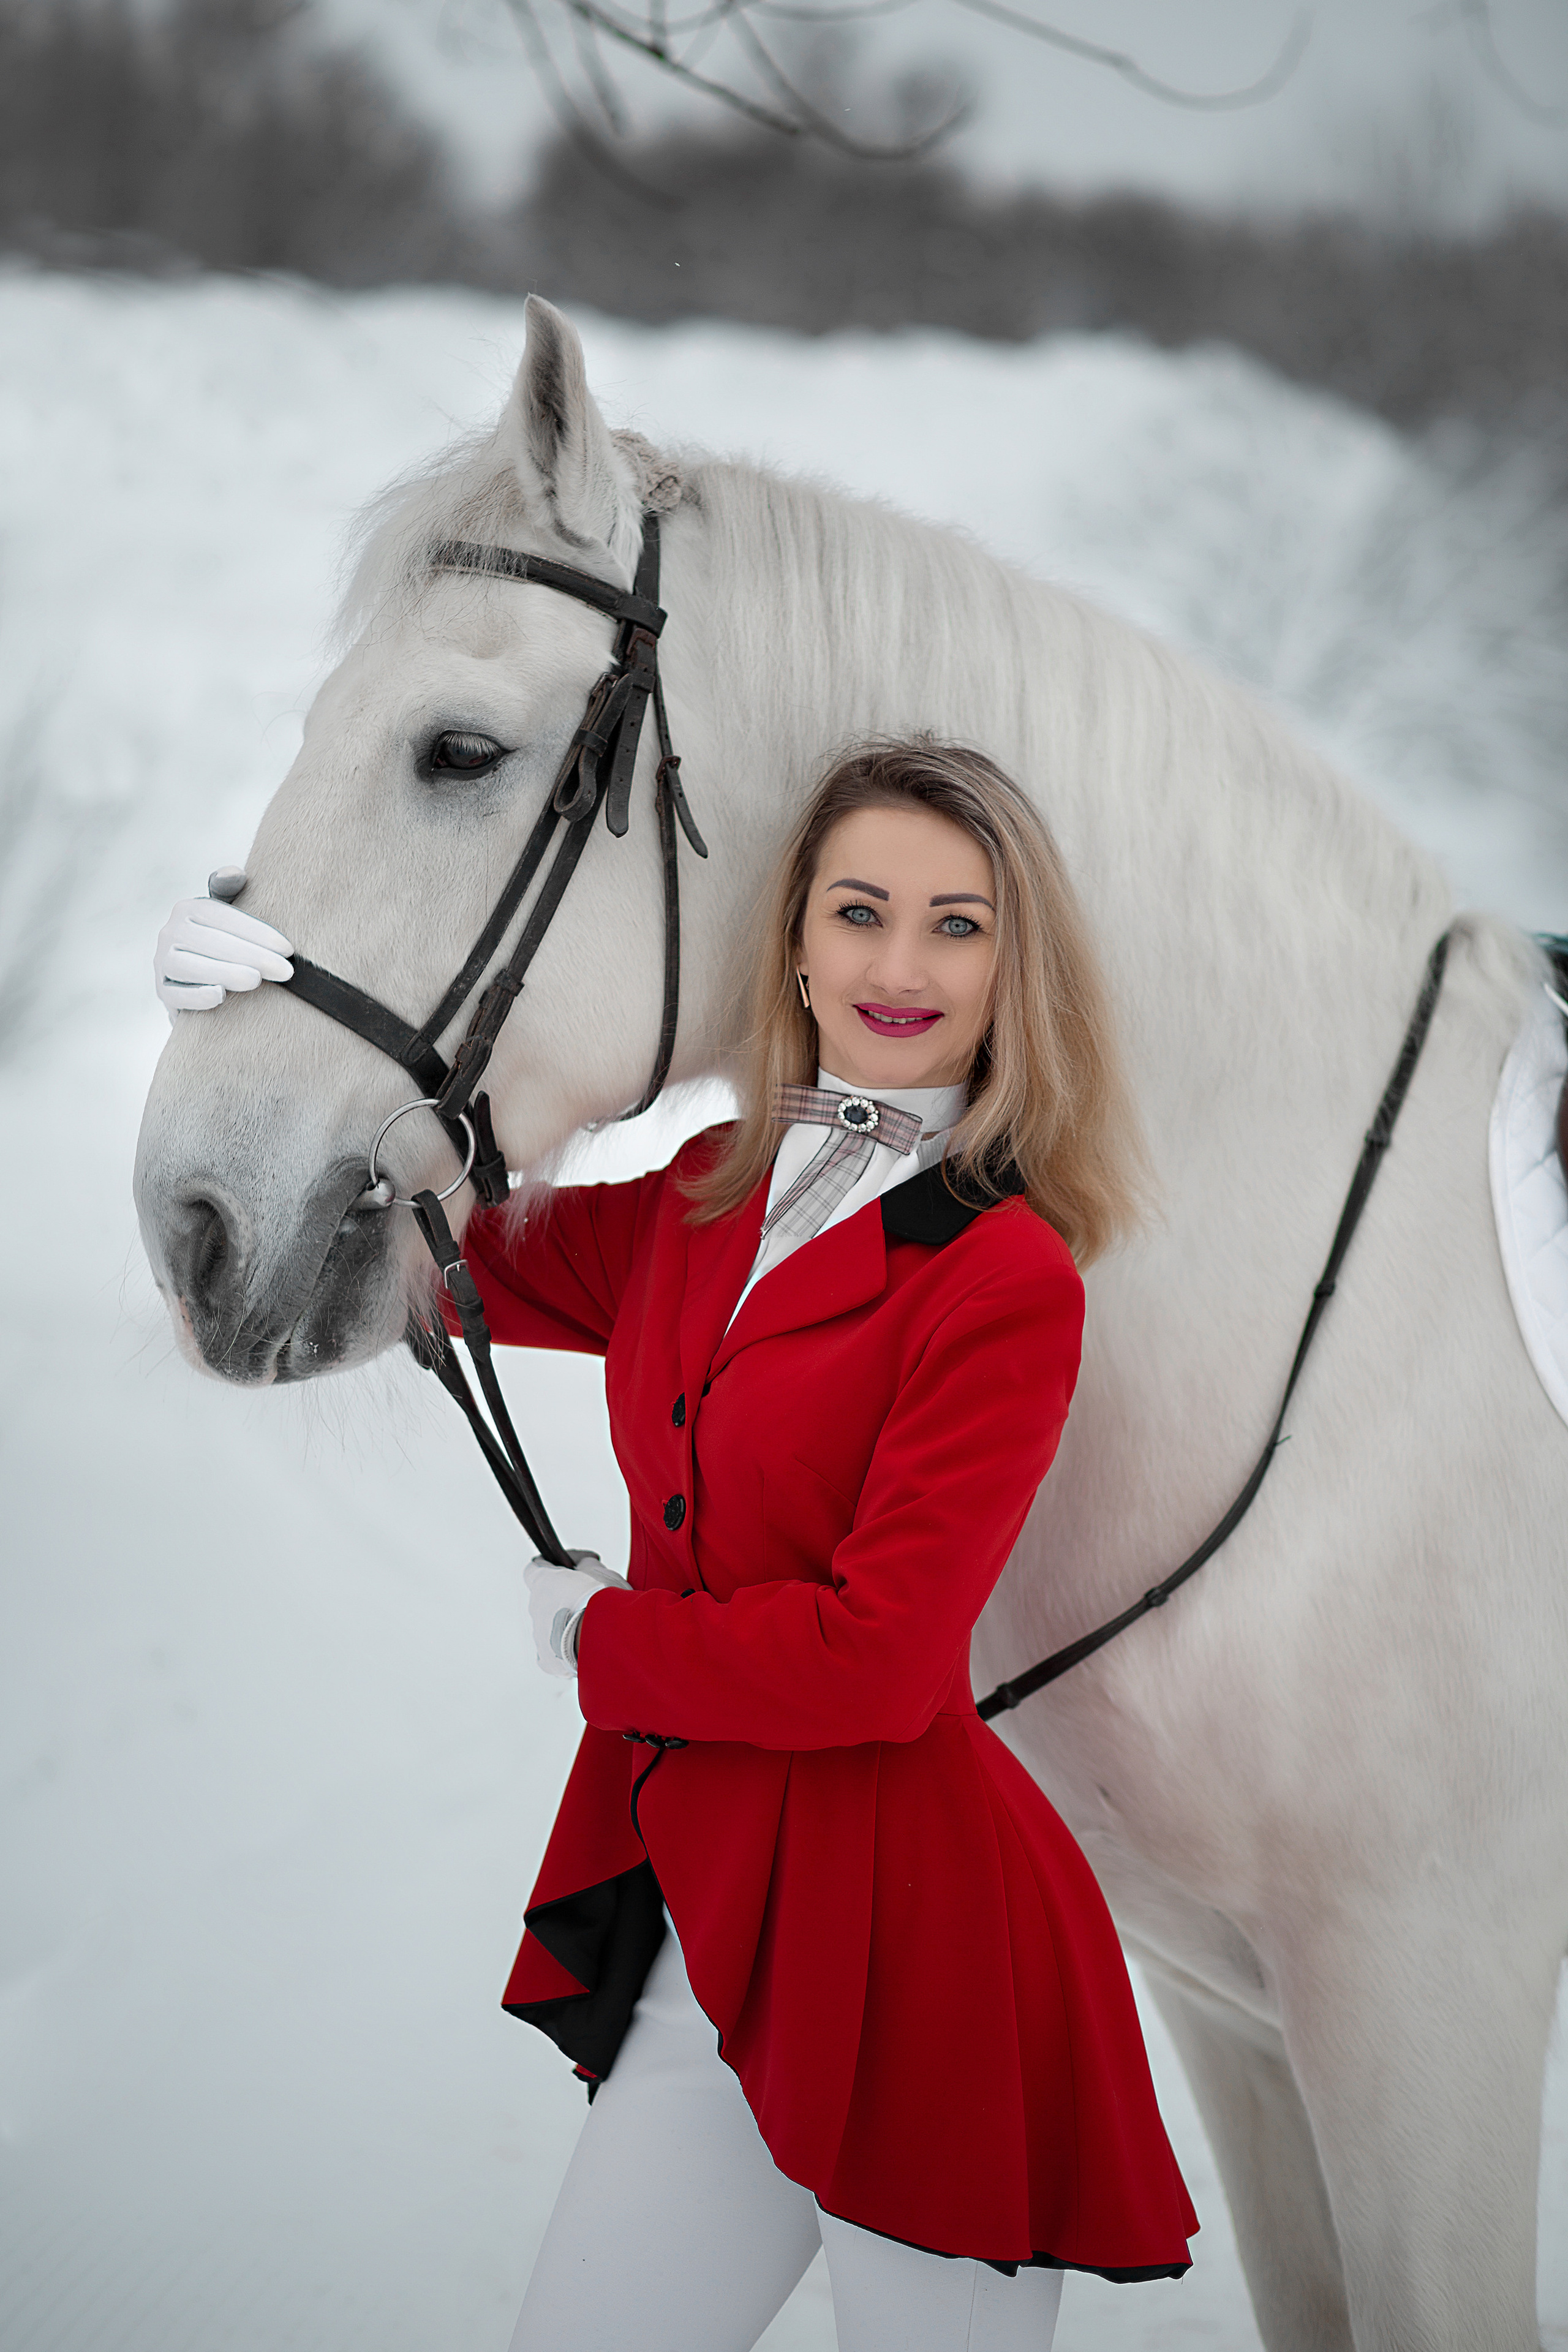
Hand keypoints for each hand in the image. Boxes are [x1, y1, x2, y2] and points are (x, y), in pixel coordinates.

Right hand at [155, 876, 292, 1012]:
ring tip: (256, 980)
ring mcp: (162, 962)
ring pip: (190, 967)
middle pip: (211, 943)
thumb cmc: (222, 942)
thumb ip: (230, 891)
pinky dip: (196, 996)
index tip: (287, 949)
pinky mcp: (162, 991)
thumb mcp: (227, 914)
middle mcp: (170, 932)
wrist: (198, 981)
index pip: (223, 918)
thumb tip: (234, 873)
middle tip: (285, 971)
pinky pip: (175, 994)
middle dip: (252, 956)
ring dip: (224, 973)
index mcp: (188, 909)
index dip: (257, 932)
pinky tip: (219, 996)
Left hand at [523, 1552, 629, 1680]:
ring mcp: (539, 1636)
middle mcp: (535, 1608)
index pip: (535, 1568)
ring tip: (592, 1628)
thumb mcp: (599, 1571)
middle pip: (545, 1599)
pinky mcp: (548, 1660)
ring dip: (566, 1624)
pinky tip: (583, 1647)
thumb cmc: (604, 1601)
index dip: (551, 1567)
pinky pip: (552, 1653)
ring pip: (550, 1627)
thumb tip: (582, 1564)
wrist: (608, 1637)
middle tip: (589, 1600)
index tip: (568, 1568)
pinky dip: (565, 1649)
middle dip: (564, 1598)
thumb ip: (585, 1564)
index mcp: (542, 1582)